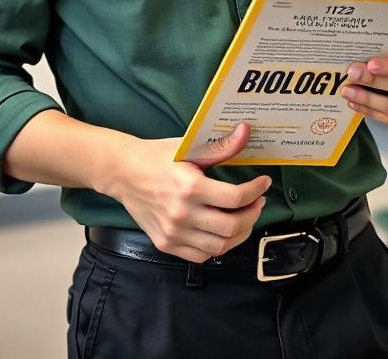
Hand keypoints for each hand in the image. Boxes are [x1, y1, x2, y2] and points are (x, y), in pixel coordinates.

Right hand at [109, 122, 269, 263]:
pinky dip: (218, 247)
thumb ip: (221, 146)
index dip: (256, 191)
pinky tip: (223, 232)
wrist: (123, 173)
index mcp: (189, 187)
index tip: (264, 183)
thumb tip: (245, 131)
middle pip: (231, 226)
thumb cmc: (157, 157)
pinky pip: (201, 255)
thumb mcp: (189, 148)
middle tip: (257, 202)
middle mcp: (182, 214)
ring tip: (245, 217)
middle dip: (253, 214)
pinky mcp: (166, 243)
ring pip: (220, 246)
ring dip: (240, 233)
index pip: (235, 198)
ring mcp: (173, 232)